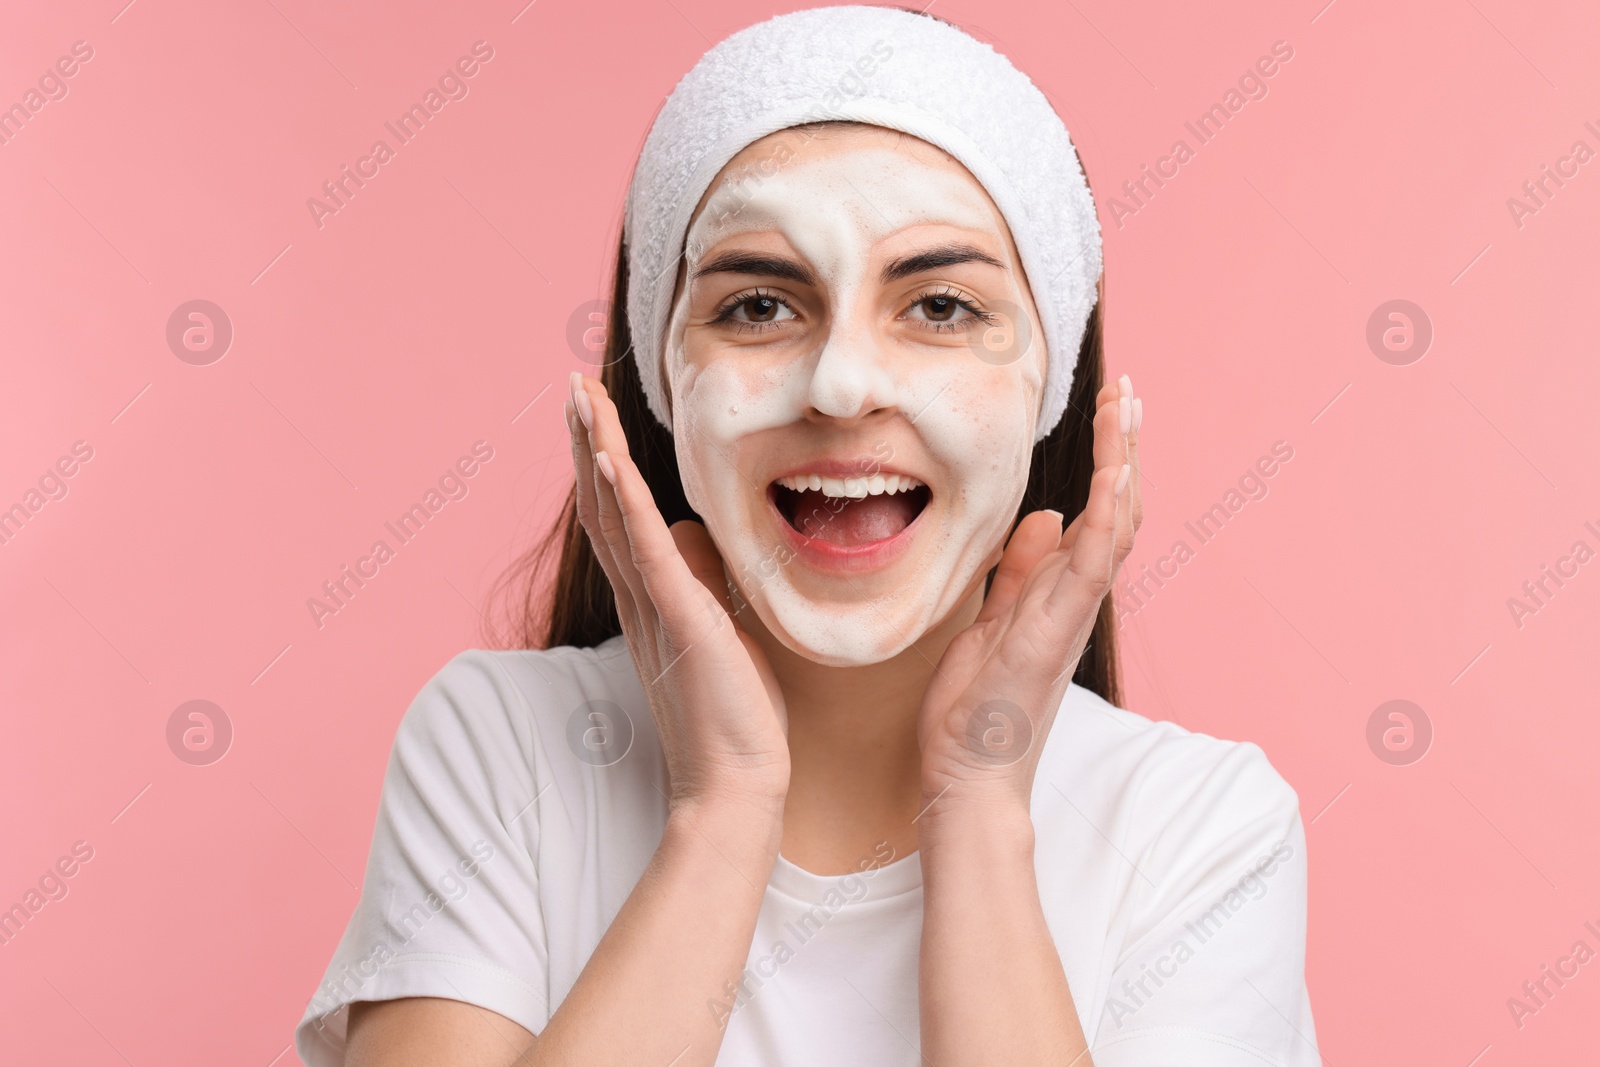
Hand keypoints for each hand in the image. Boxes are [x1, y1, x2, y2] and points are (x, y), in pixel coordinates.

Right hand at [567, 372, 790, 813]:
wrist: (734, 787)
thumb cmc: (733, 721)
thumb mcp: (721, 635)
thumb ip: (702, 584)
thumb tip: (691, 535)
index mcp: (650, 605)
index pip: (618, 522)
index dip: (602, 467)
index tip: (592, 415)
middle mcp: (640, 601)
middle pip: (602, 506)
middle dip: (586, 441)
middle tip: (573, 386)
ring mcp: (654, 607)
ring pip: (614, 515)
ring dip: (595, 450)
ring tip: (579, 397)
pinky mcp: (678, 618)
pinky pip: (644, 548)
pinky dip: (623, 500)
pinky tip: (607, 456)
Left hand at [916, 373, 1142, 815]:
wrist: (969, 777)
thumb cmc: (977, 711)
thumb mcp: (992, 620)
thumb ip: (1019, 572)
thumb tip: (1043, 517)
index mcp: (1060, 592)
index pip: (1097, 512)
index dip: (1108, 459)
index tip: (1107, 407)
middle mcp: (1077, 598)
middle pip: (1119, 507)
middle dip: (1124, 445)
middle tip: (1127, 388)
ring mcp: (1073, 614)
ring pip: (1116, 524)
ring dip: (1122, 461)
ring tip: (1125, 406)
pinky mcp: (1058, 631)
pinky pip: (1093, 565)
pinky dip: (1108, 515)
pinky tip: (1115, 471)